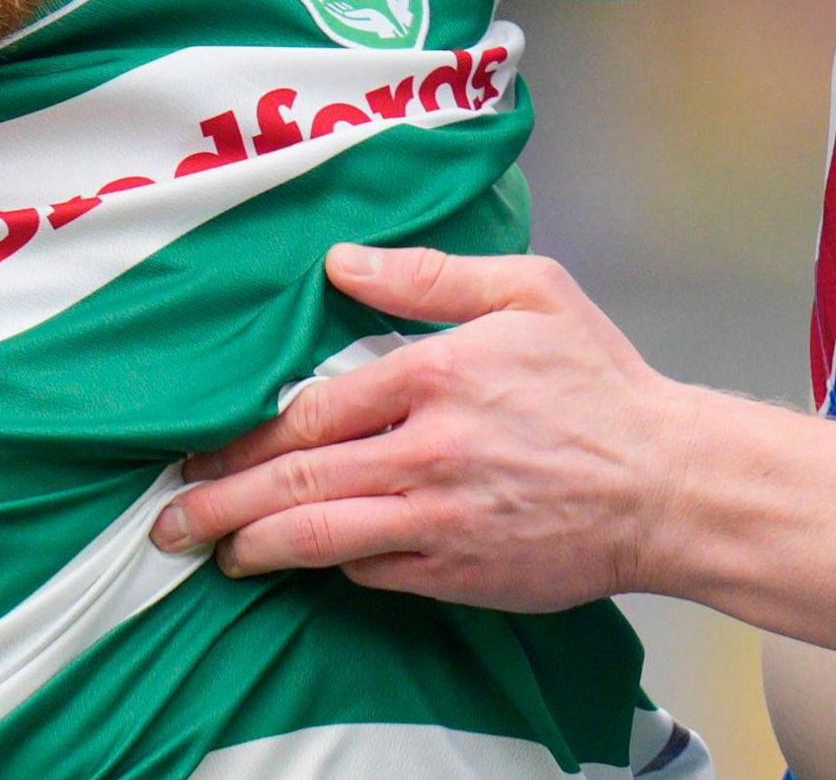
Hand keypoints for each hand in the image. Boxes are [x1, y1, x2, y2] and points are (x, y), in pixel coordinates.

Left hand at [149, 244, 703, 612]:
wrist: (666, 485)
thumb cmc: (600, 383)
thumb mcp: (529, 292)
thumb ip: (431, 274)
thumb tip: (344, 262)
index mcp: (437, 375)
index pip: (311, 409)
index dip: (247, 435)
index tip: (204, 446)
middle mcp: (427, 451)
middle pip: (296, 482)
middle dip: (220, 502)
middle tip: (169, 518)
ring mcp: (440, 521)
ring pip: (319, 540)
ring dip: (253, 548)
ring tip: (211, 552)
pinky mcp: (459, 573)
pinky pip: (372, 573)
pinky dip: (333, 566)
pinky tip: (305, 562)